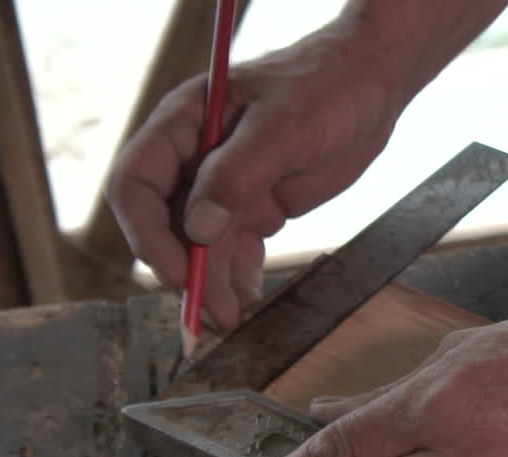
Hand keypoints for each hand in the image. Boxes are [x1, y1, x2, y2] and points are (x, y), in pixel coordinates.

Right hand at [107, 17, 407, 330]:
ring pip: (202, 245)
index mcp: (183, 124)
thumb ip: (237, 174)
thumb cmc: (325, 87)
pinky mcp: (257, 204)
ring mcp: (225, 184)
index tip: (181, 273)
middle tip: (209, 314)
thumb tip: (198, 229)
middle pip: (166, 225)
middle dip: (184, 271)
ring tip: (229, 320)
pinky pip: (235, 249)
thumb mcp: (283, 127)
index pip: (136, 185)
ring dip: (211, 284)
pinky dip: (238, 277)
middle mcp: (194, 158)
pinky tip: (247, 300)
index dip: (148, 234)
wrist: (371, 85)